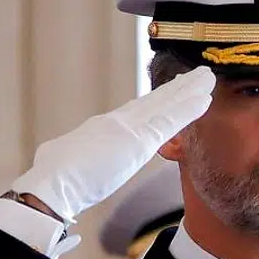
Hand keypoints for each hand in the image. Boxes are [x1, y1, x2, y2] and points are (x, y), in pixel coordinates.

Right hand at [8, 66, 214, 221]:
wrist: (52, 184)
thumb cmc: (55, 177)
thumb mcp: (72, 158)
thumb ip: (83, 153)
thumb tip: (76, 156)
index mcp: (105, 128)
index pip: (138, 110)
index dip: (159, 99)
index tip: (174, 89)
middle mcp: (118, 122)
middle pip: (155, 100)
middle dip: (178, 87)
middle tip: (198, 75)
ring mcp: (128, 128)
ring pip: (165, 104)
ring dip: (189, 90)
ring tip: (207, 77)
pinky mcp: (136, 140)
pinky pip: (169, 121)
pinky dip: (187, 109)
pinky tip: (204, 99)